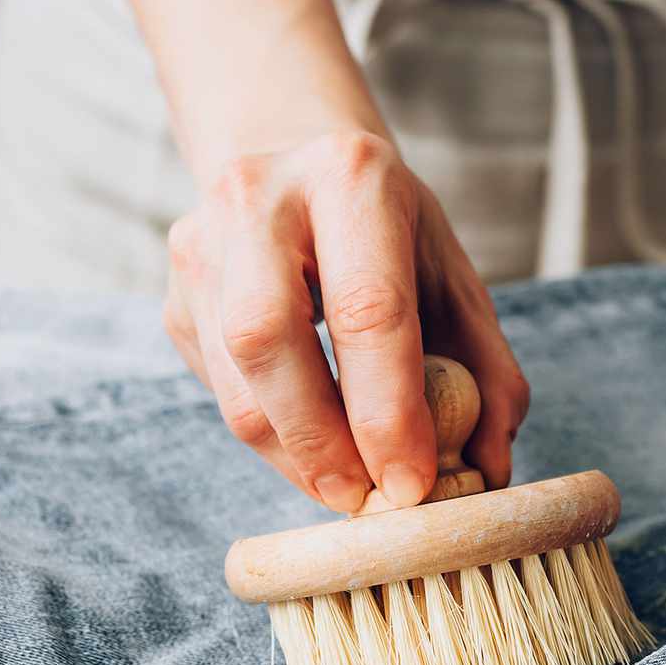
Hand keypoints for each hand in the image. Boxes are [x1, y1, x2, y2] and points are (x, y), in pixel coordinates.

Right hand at [163, 131, 528, 512]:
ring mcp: (201, 247)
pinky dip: (271, 435)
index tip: (411, 483)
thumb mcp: (453, 279)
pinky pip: (219, 391)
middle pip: (266, 337)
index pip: (365, 308)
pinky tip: (310, 438)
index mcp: (350, 177)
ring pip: (232, 380)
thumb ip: (488, 371)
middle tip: (363, 497)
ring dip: (291, 454)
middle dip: (319, 440)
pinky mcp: (176, 298)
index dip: (388, 411)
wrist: (295, 167)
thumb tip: (489, 466)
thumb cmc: (388, 237)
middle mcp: (258, 199)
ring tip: (343, 483)